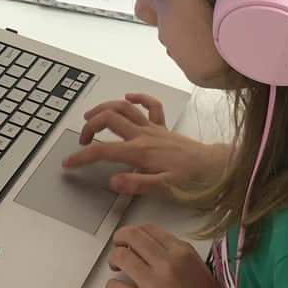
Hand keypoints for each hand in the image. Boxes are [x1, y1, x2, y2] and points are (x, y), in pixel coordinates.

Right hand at [62, 93, 228, 196]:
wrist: (219, 168)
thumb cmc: (195, 182)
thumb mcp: (166, 190)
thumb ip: (137, 184)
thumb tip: (112, 180)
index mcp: (141, 152)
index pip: (103, 151)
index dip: (82, 156)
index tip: (68, 162)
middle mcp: (144, 136)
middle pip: (109, 119)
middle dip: (89, 126)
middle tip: (81, 141)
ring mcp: (154, 129)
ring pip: (124, 108)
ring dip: (104, 108)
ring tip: (90, 116)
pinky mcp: (164, 128)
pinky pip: (150, 106)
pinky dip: (137, 98)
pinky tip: (127, 97)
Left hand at [108, 224, 265, 287]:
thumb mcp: (201, 273)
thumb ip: (180, 258)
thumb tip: (155, 249)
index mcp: (184, 253)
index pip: (149, 229)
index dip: (135, 233)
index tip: (130, 241)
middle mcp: (168, 263)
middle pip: (131, 236)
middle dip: (119, 240)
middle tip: (118, 250)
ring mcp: (154, 284)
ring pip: (120, 256)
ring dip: (113, 260)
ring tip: (116, 269)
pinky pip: (115, 287)